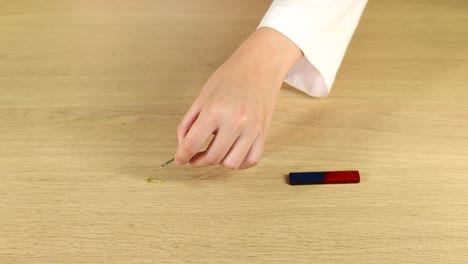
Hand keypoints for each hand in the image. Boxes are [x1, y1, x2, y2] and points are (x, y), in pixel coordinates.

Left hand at [175, 27, 301, 168]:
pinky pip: (251, 160)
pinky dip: (239, 162)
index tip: (180, 159)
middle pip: (212, 157)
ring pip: (232, 163)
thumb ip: (189, 123)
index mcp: (214, 111)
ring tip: (216, 150)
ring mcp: (252, 130)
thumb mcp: (202, 97)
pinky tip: (232, 152)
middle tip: (194, 157)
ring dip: (220, 161)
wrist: (259, 66)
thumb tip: (183, 146)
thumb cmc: (230, 78)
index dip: (182, 156)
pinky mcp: (263, 133)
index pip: (192, 144)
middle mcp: (235, 122)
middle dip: (199, 161)